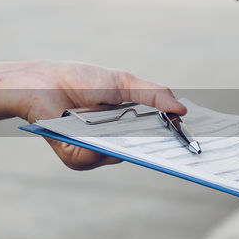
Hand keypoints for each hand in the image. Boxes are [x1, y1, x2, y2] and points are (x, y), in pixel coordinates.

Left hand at [13, 61, 185, 170]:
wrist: (45, 81)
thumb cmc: (83, 79)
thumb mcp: (124, 83)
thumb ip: (154, 94)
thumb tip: (182, 110)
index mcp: (127, 127)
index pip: (154, 141)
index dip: (173, 144)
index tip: (194, 144)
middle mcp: (113, 143)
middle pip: (140, 154)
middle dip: (158, 151)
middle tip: (176, 146)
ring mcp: (94, 152)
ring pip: (116, 156)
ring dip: (120, 139)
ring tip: (118, 121)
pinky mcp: (74, 156)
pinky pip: (91, 159)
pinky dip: (93, 144)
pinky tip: (89, 128)